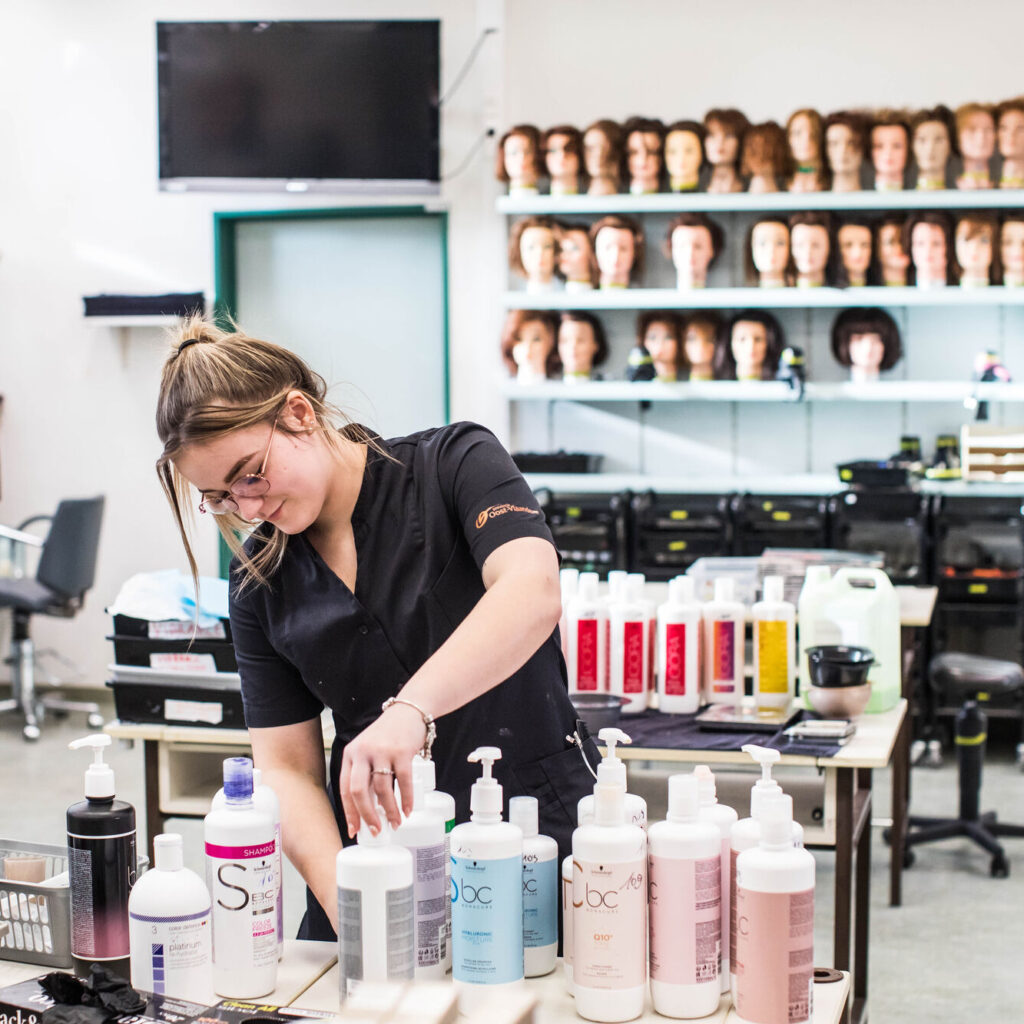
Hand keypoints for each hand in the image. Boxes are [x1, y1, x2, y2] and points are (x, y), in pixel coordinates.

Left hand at [338, 702, 426, 837]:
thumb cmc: (388, 735)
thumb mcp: (369, 751)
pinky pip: (404, 782)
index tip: (355, 830)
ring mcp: (382, 751)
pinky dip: (406, 799)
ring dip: (390, 810)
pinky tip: (407, 809)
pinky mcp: (402, 752)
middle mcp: (363, 752)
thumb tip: (368, 809)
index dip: (350, 813)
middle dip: (367, 816)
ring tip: (395, 822)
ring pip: (382, 789)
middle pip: (359, 791)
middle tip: (375, 831)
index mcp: (351, 754)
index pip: (345, 789)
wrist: (408, 712)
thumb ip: (366, 775)